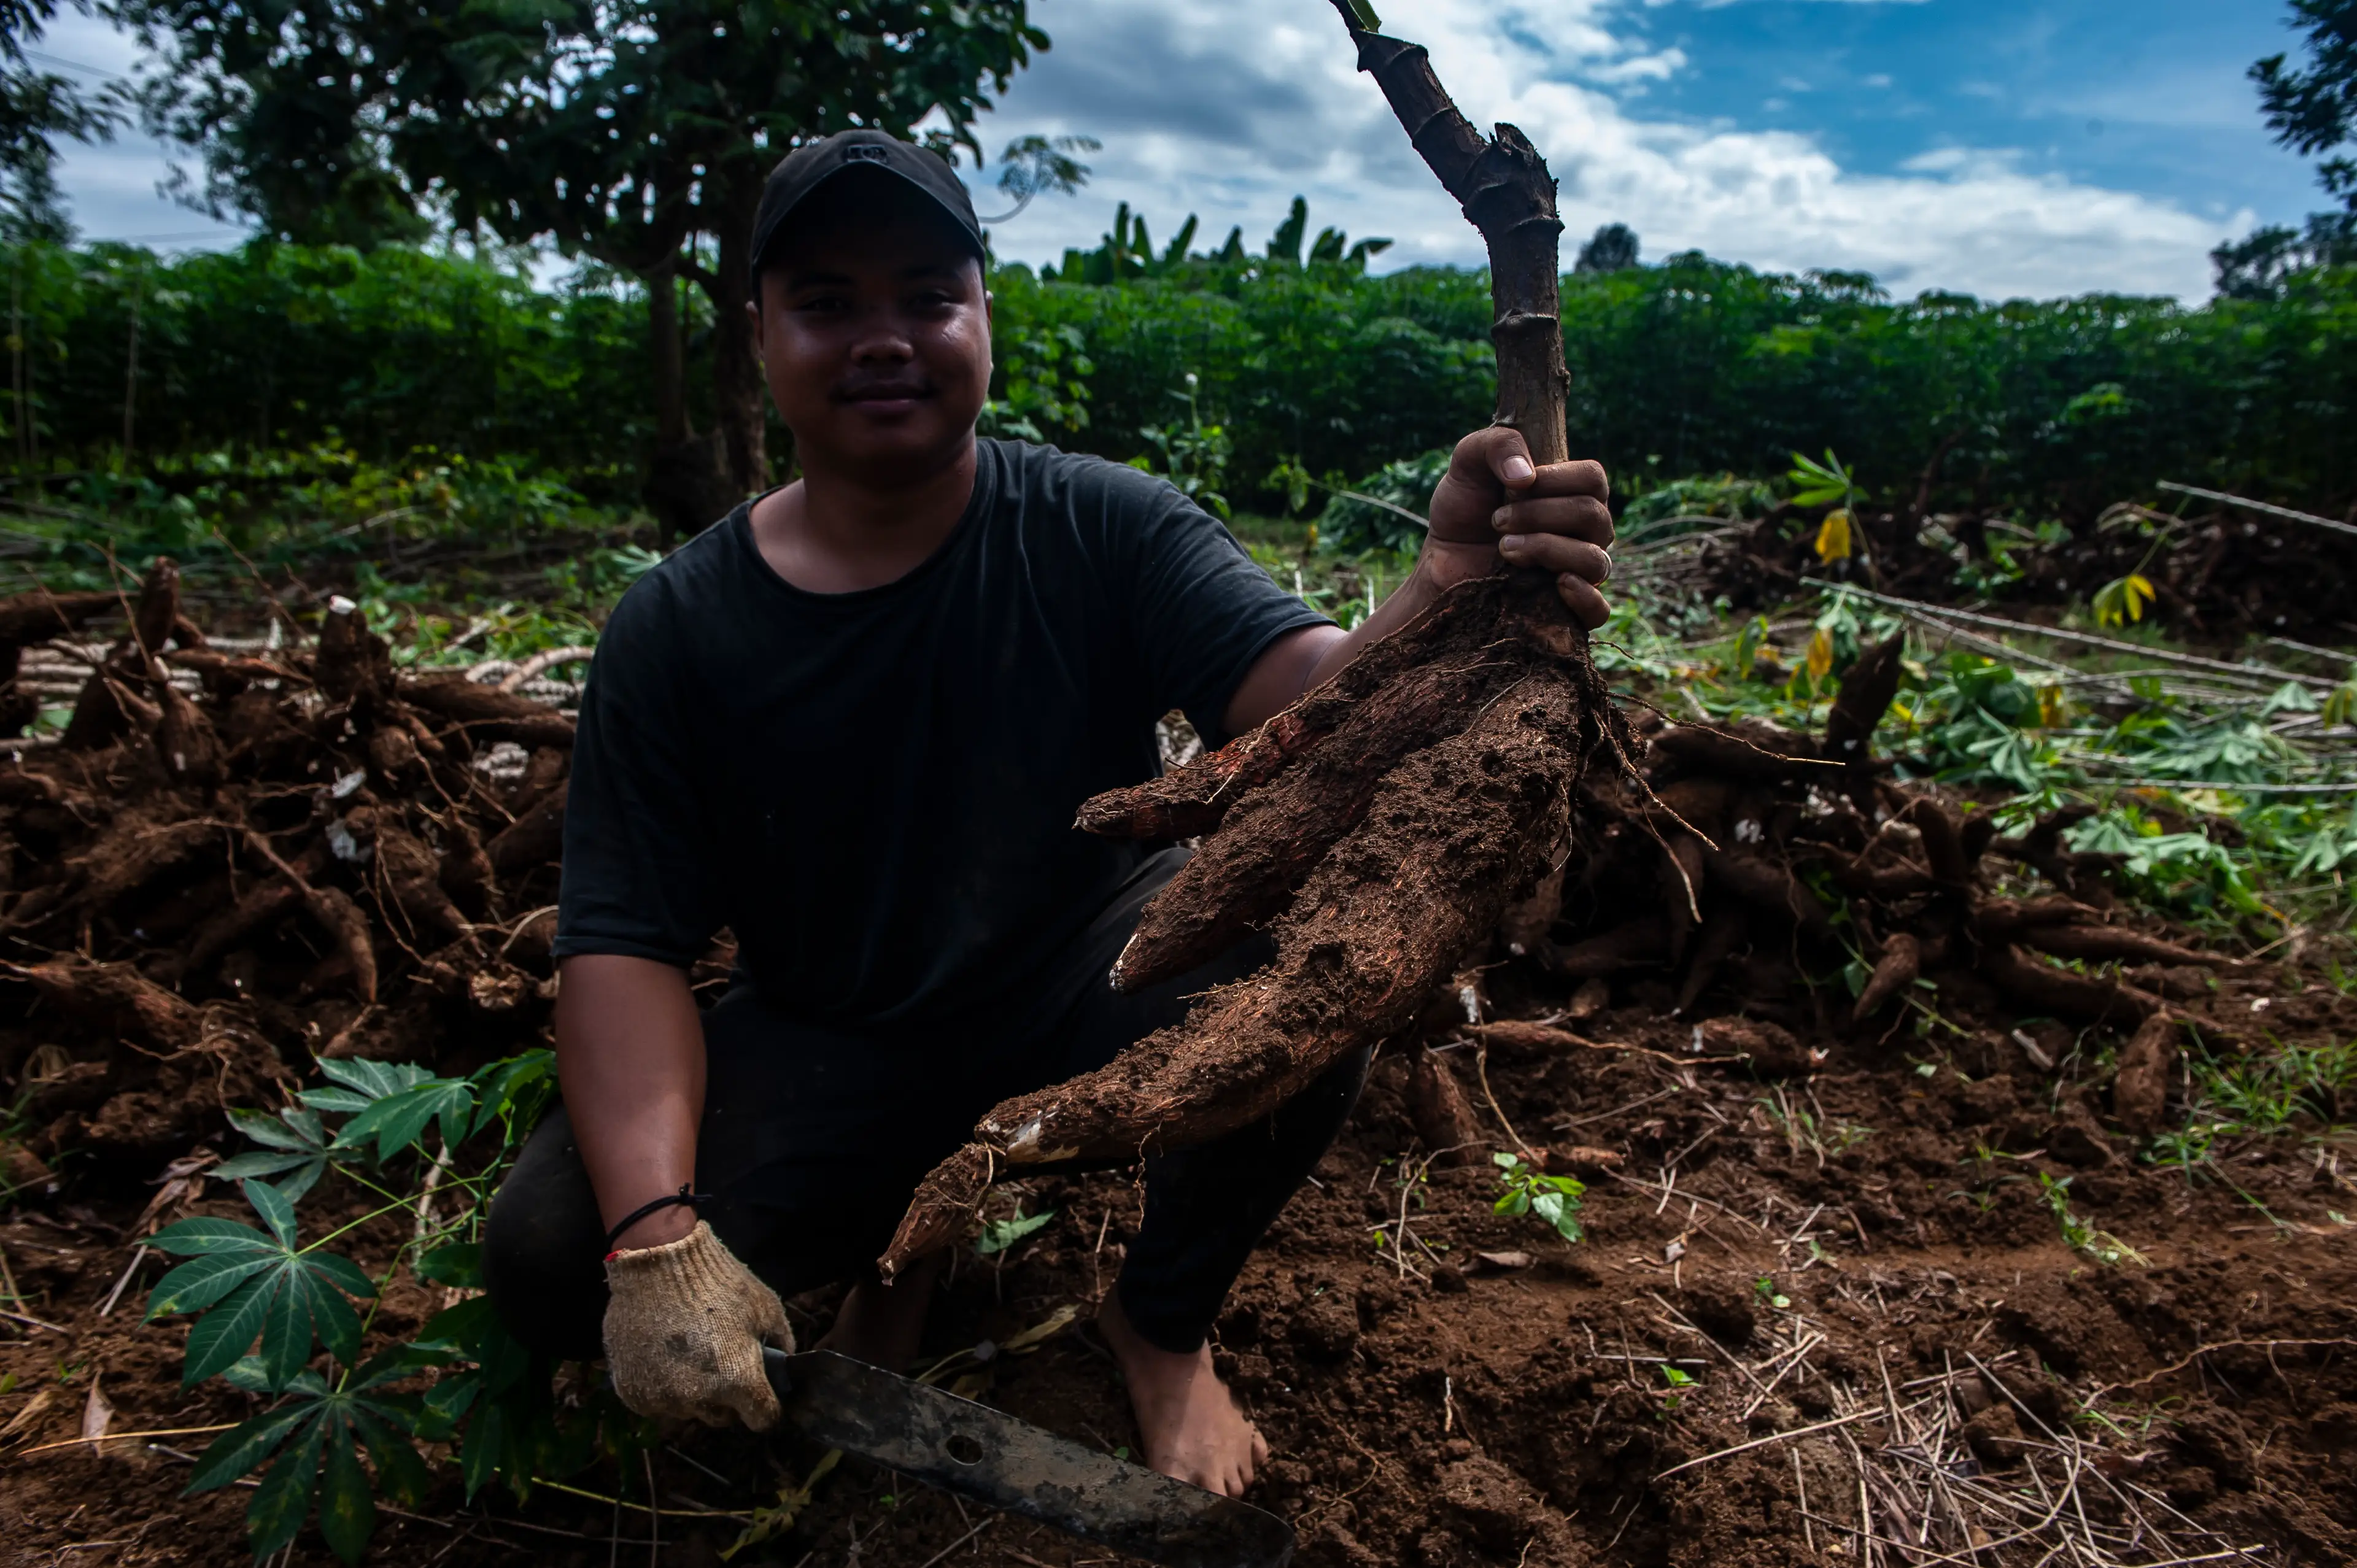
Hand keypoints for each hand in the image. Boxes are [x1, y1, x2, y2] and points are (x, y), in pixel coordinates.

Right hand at [603, 1221, 794, 1428]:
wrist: (658, 1263)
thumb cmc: (718, 1283)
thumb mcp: (765, 1307)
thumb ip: (782, 1344)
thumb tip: (783, 1366)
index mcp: (738, 1382)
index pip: (763, 1419)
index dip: (766, 1406)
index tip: (761, 1391)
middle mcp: (700, 1399)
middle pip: (723, 1417)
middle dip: (728, 1396)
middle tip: (723, 1361)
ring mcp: (663, 1399)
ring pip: (689, 1410)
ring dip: (694, 1392)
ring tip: (691, 1352)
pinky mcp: (633, 1394)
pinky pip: (658, 1403)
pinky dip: (664, 1387)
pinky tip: (664, 1356)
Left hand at [1421, 425, 1613, 627]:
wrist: (1439, 562)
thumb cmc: (1463, 510)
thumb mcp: (1468, 463)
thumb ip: (1496, 445)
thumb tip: (1527, 476)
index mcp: (1570, 494)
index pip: (1593, 479)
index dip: (1556, 479)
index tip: (1515, 486)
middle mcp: (1583, 533)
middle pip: (1593, 516)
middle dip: (1539, 514)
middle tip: (1497, 520)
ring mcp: (1577, 573)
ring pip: (1596, 560)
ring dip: (1547, 548)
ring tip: (1504, 549)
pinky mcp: (1564, 612)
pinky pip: (1598, 612)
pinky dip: (1585, 598)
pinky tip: (1557, 584)